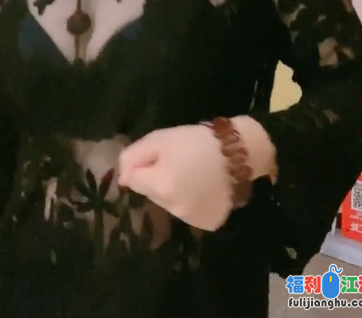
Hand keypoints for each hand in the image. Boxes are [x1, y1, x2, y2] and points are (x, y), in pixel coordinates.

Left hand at [118, 124, 232, 230]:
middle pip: (152, 193)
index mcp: (160, 186)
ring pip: (170, 204)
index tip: (162, 155)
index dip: (145, 165)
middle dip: (158, 179)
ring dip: (175, 191)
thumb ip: (134, 157)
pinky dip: (194, 202)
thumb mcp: (161, 138)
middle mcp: (173, 208)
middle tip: (179, 161)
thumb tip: (122, 178)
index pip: (133, 180)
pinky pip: (190, 213)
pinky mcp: (209, 223)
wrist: (239, 152)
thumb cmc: (197, 140)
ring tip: (195, 173)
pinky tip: (206, 187)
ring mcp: (192, 219)